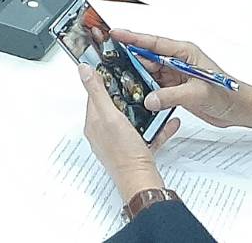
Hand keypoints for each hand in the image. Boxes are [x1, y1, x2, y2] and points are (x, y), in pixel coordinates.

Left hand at [78, 63, 173, 202]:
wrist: (142, 183)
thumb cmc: (125, 153)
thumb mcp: (110, 116)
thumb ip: (98, 92)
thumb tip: (83, 70)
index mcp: (95, 123)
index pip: (95, 95)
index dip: (104, 80)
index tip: (114, 67)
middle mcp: (105, 133)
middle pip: (115, 106)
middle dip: (128, 94)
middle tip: (139, 82)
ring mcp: (120, 142)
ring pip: (133, 120)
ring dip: (145, 110)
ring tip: (156, 100)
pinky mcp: (135, 150)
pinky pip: (147, 134)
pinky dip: (157, 127)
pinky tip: (168, 121)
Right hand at [109, 28, 251, 134]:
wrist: (239, 110)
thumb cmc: (227, 94)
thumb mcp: (198, 92)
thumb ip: (171, 96)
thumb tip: (150, 99)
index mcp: (184, 52)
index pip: (153, 42)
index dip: (133, 38)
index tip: (115, 33)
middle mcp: (177, 61)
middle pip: (147, 57)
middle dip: (129, 58)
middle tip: (109, 58)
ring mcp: (175, 74)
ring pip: (149, 72)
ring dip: (136, 77)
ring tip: (118, 78)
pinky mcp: (175, 88)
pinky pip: (154, 86)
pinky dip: (145, 90)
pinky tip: (135, 94)